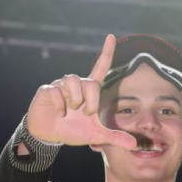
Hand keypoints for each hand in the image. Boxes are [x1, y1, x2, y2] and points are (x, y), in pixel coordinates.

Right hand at [25, 34, 137, 150]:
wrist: (49, 135)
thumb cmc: (72, 130)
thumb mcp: (95, 136)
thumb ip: (114, 138)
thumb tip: (134, 144)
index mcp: (89, 92)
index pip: (100, 68)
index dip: (106, 53)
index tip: (112, 36)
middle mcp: (77, 85)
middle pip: (90, 82)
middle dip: (91, 102)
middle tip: (85, 114)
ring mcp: (61, 86)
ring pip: (73, 81)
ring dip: (76, 100)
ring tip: (71, 111)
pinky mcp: (47, 90)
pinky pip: (56, 91)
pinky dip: (60, 105)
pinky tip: (60, 113)